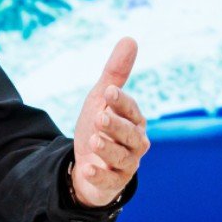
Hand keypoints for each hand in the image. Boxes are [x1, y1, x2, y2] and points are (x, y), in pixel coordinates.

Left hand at [70, 37, 147, 207]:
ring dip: (107, 149)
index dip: (121, 102)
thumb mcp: (102, 99)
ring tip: (93, 140)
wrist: (88, 163)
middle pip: (129, 134)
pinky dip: (98, 175)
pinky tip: (87, 168)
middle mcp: (135, 143)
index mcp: (134, 120)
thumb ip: (116, 73)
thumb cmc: (100, 127)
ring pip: (122, 157)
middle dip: (115, 126)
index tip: (108, 92)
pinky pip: (109, 180)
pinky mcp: (114, 182)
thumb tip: (130, 39)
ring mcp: (126, 164)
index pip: (131, 110)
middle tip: (100, 117)